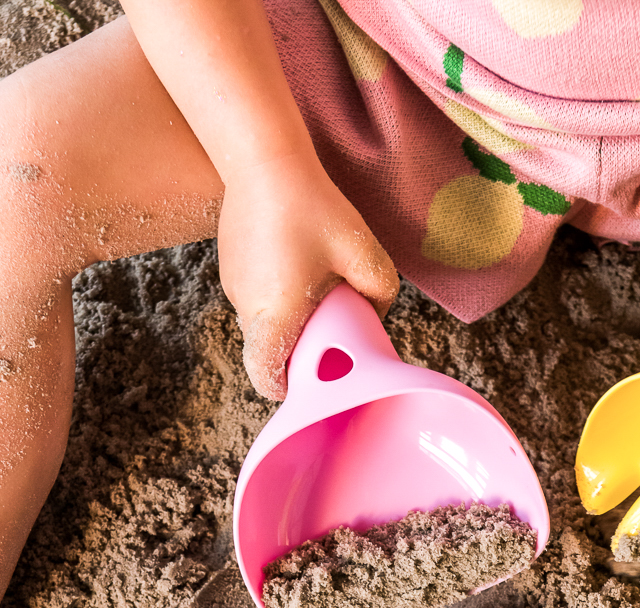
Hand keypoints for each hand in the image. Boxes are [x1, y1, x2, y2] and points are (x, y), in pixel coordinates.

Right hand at [217, 151, 398, 399]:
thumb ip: (380, 294)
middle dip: (300, 349)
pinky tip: (298, 262)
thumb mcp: (363, 253)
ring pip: (265, 323)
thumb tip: (375, 315)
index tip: (312, 380)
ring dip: (291, 317)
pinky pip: (258, 297)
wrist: (262, 157)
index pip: (267, 378)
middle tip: (332, 324)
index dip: (289, 389)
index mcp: (274, 315)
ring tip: (317, 284)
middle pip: (272, 351)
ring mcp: (233, 286)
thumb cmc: (311, 206)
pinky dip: (278, 294)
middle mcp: (246, 307)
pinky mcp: (231, 266)